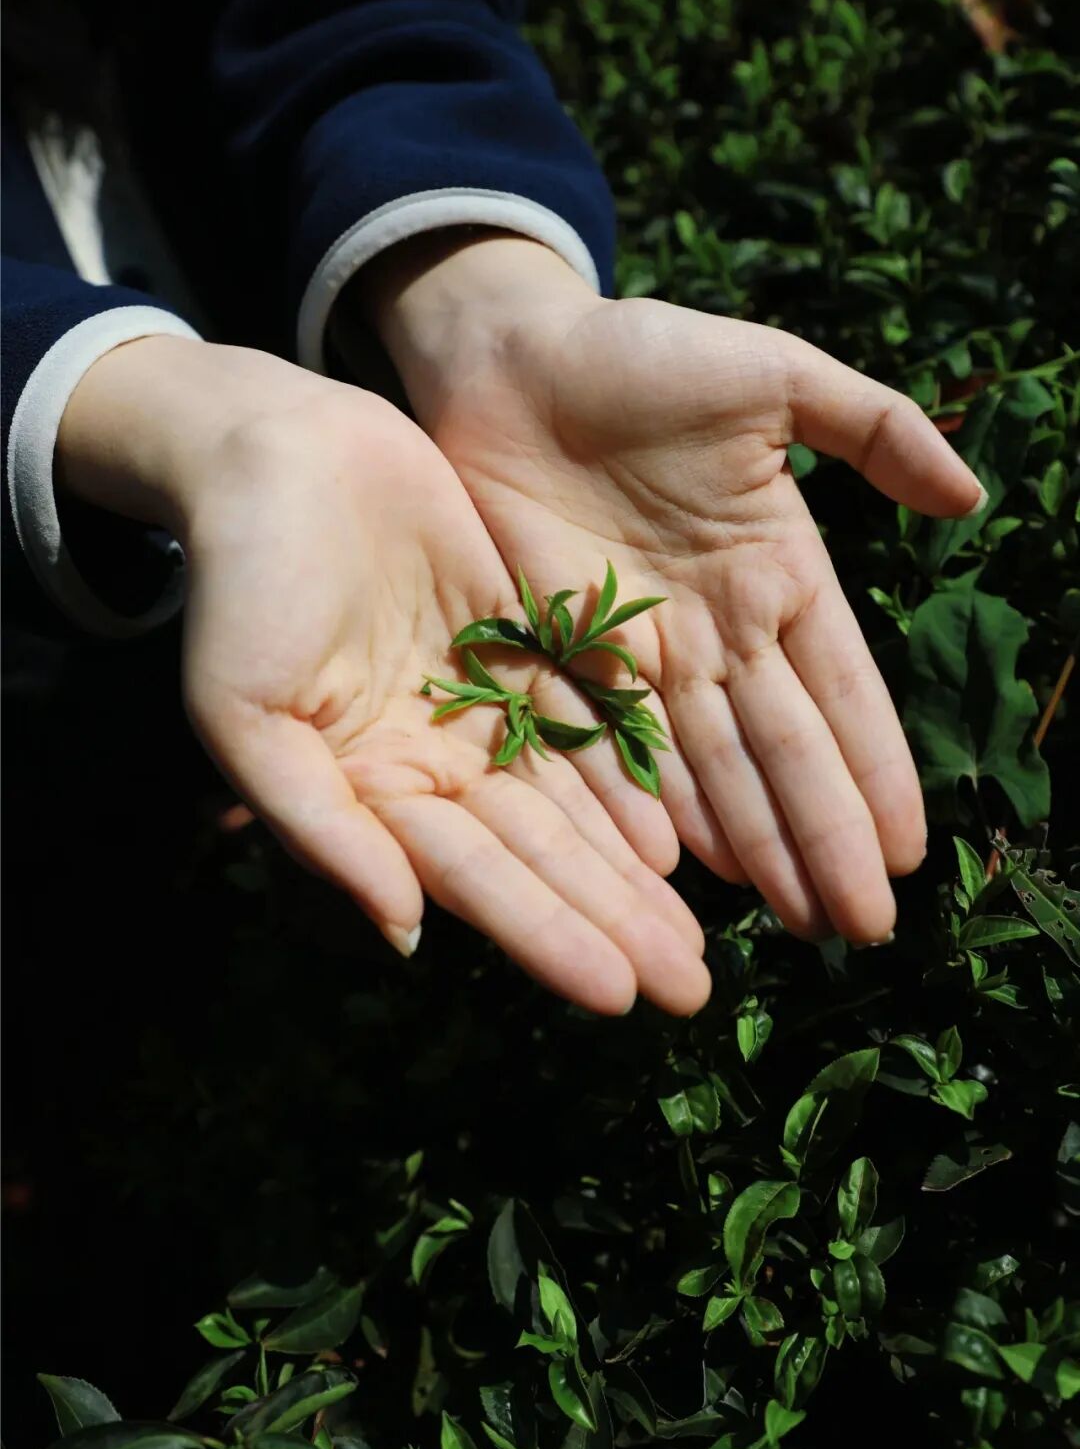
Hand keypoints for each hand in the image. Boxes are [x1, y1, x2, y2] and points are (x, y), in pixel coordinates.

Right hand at [57, 337, 709, 1014]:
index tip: (617, 993)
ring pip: (570, 803)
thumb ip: (323, 826)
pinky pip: (584, 721)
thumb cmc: (241, 587)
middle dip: (608, 923)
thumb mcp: (245, 716)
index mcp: (370, 790)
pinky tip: (674, 834)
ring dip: (628, 872)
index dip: (544, 935)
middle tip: (688, 990)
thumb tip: (405, 931)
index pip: (473, 878)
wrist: (274, 455)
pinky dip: (625, 776)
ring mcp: (480, 706)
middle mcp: (433, 762)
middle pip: (538, 856)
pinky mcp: (518, 643)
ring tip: (693, 939)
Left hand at [361, 234, 985, 945]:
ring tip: (792, 922)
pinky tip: (681, 873)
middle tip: (859, 930)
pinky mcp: (559, 653)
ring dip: (750, 846)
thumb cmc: (641, 355)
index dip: (873, 771)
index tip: (907, 852)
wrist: (509, 352)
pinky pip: (609, 746)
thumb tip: (975, 499)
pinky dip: (645, 809)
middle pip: (779, 751)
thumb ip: (873, 426)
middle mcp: (716, 629)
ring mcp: (638, 651)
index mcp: (777, 571)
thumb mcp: (773, 374)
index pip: (841, 690)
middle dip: (822, 838)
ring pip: (705, 768)